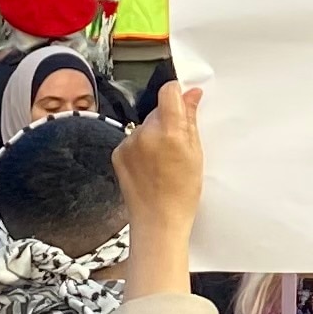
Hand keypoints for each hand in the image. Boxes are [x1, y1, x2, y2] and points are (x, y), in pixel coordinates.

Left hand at [115, 81, 201, 290]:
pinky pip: (132, 140)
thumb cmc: (182, 192)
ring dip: (153, 135)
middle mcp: (145, 133)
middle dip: (167, 121)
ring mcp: (128, 143)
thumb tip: (191, 94)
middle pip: (157, 111)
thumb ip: (190, 120)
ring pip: (144, 126)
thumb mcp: (195, 154)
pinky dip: (141, 148)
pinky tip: (149, 168)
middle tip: (177, 146)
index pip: (168, 92)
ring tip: (162, 162)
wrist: (157, 221)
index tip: (183, 101)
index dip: (177, 93)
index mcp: (170, 132)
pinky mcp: (117, 153)